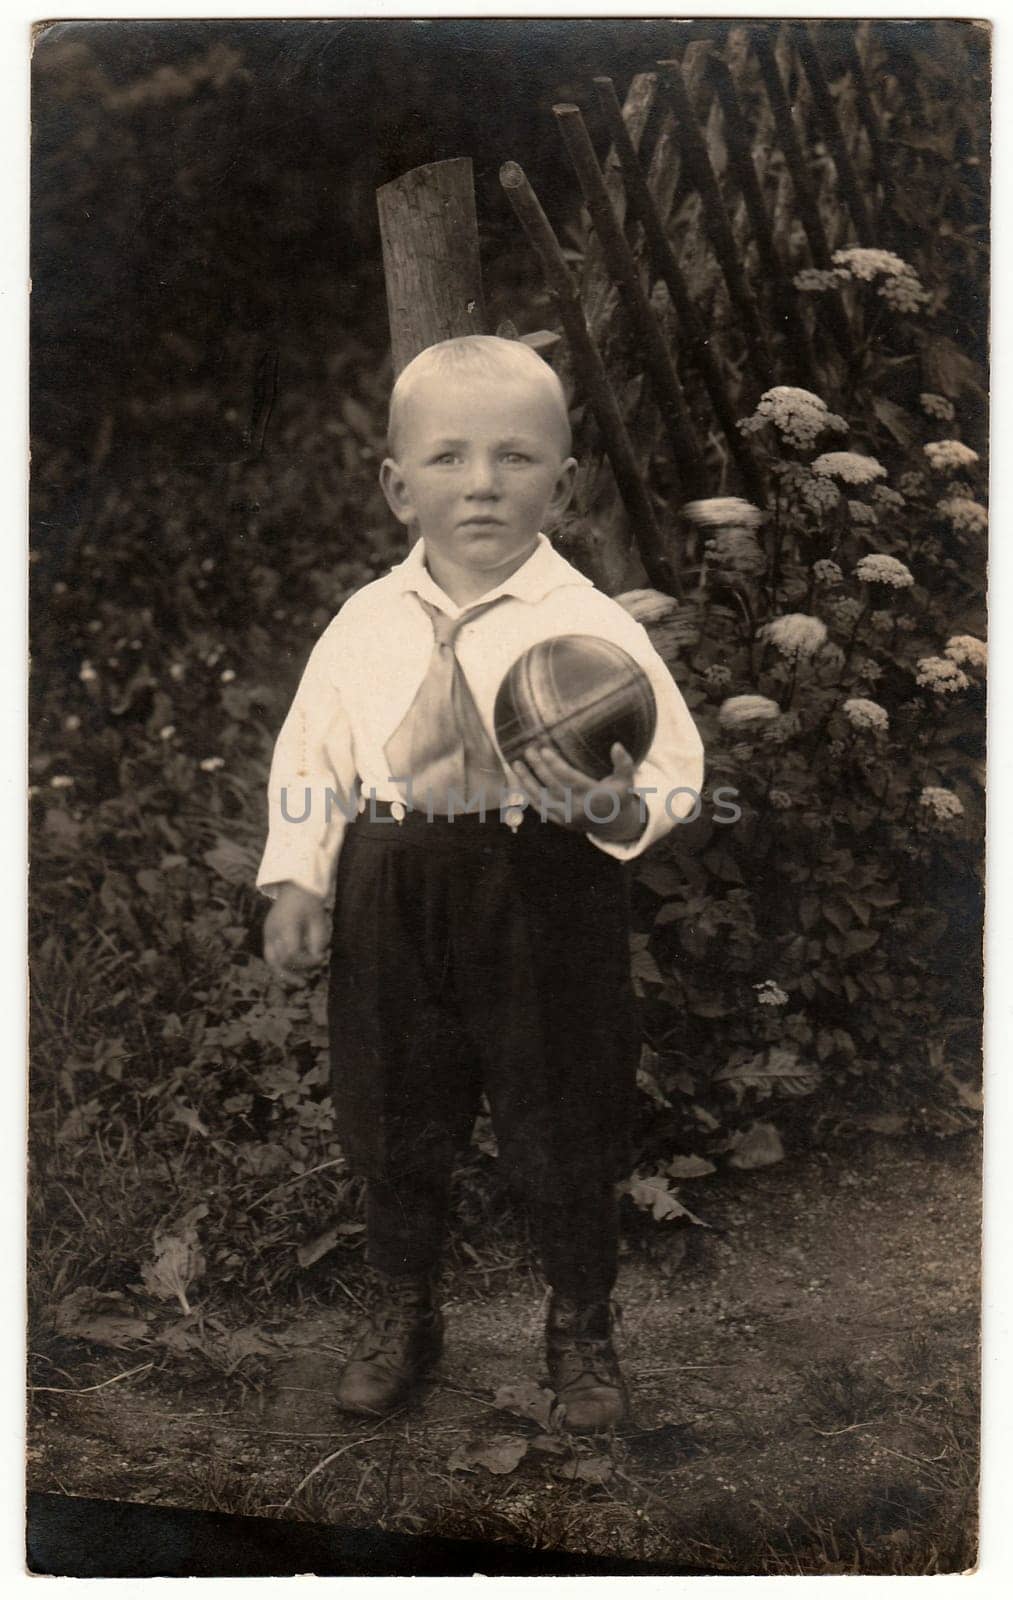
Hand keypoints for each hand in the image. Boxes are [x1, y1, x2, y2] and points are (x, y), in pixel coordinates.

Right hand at [264, 883, 329, 980]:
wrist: (295, 888)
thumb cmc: (310, 904)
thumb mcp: (319, 920)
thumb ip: (319, 941)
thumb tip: (318, 961)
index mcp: (286, 925)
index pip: (292, 953)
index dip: (307, 961)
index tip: (322, 958)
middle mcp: (273, 930)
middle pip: (281, 960)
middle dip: (299, 969)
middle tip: (312, 975)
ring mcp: (267, 933)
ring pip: (271, 961)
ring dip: (286, 974)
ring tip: (300, 984)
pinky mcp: (267, 935)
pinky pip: (271, 956)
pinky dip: (281, 967)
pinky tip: (293, 975)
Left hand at [510, 740, 645, 842]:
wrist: (613, 824)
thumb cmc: (618, 796)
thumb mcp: (626, 780)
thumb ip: (624, 763)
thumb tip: (616, 745)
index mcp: (594, 796)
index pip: (569, 778)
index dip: (554, 763)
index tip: (544, 749)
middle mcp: (578, 808)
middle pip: (553, 785)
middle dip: (538, 767)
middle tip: (529, 750)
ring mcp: (567, 817)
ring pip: (542, 798)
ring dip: (527, 781)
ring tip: (516, 764)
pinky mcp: (560, 821)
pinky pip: (540, 808)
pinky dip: (528, 795)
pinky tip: (520, 781)